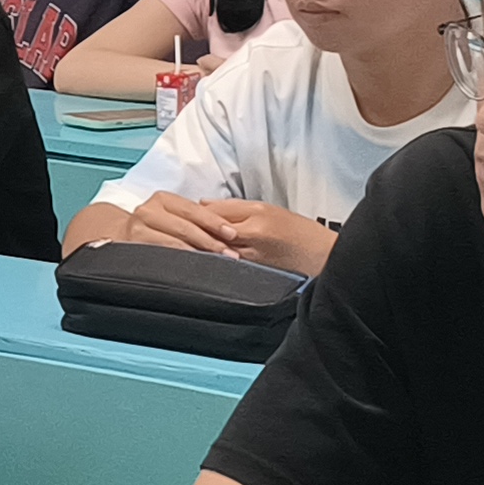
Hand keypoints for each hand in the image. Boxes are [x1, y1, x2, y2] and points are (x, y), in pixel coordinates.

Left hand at [124, 191, 325, 270]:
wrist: (325, 259)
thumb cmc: (298, 232)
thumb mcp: (268, 209)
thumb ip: (233, 208)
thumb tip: (201, 206)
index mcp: (253, 221)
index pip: (210, 216)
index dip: (188, 216)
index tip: (169, 217)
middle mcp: (250, 242)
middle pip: (206, 238)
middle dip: (183, 236)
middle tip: (158, 236)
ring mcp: (250, 263)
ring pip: (211, 257)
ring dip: (191, 253)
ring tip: (168, 253)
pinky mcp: (252, 278)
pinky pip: (223, 272)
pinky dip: (207, 269)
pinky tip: (192, 270)